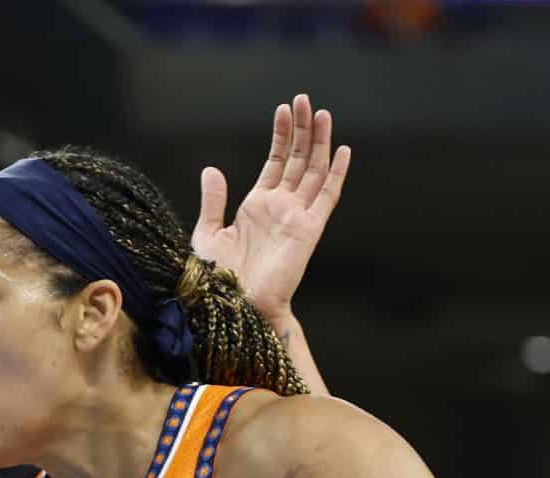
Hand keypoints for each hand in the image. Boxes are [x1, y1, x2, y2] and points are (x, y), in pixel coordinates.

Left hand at [191, 95, 349, 325]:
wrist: (232, 306)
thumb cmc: (216, 279)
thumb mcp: (207, 233)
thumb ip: (213, 201)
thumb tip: (212, 169)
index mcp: (257, 206)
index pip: (275, 162)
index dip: (281, 135)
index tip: (283, 108)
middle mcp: (280, 208)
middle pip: (298, 160)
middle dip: (301, 129)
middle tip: (304, 99)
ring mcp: (296, 217)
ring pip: (313, 171)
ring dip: (318, 142)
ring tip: (320, 112)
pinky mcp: (308, 230)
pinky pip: (327, 198)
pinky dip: (336, 174)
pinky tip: (341, 150)